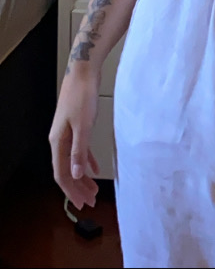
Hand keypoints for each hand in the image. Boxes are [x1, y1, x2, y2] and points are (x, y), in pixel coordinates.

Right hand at [49, 68, 100, 210]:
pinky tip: (95, 170)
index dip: (71, 191)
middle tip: (91, 202)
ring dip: (83, 177)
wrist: (83, 71)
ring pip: (73, 161)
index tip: (82, 204)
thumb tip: (74, 174)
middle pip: (66, 170)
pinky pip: (80, 150)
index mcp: (58, 142)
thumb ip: (79, 151)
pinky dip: (87, 161)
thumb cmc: (83, 95)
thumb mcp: (83, 125)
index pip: (61, 174)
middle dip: (78, 188)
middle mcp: (60, 140)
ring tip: (94, 190)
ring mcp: (67, 133)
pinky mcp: (76, 125)